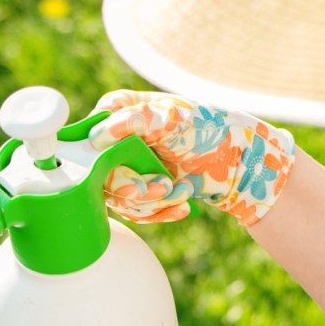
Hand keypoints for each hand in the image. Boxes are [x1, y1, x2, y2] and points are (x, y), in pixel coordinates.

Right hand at [88, 90, 295, 226]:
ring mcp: (124, 167)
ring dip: (151, 202)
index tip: (127, 168)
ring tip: (180, 192)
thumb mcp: (172, 117)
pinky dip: (159, 212)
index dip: (102, 160)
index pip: (87, 140)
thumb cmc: (207, 128)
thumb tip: (97, 136)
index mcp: (116, 112)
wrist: (237, 160)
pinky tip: (181, 205)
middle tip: (163, 186)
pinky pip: (133, 213)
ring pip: (117, 199)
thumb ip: (135, 120)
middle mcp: (114, 140)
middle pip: (99, 176)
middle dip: (134, 188)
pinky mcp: (137, 191)